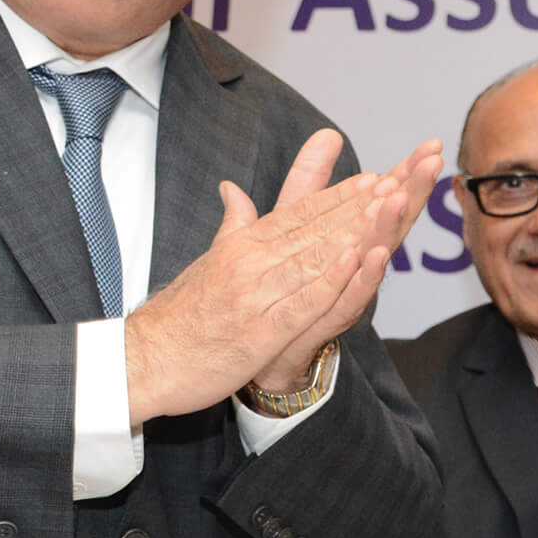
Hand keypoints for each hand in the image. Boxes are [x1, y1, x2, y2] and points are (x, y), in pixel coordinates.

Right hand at [122, 132, 439, 420]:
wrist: (142, 360)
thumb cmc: (180, 315)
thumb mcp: (211, 260)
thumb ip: (232, 224)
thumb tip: (233, 188)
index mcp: (242, 245)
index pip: (298, 214)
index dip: (338, 195)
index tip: (373, 177)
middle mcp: (250, 262)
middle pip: (312, 229)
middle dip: (356, 205)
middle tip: (395, 181)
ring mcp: (255, 296)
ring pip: (311, 258)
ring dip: (351, 232)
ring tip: (385, 208)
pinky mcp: (258, 333)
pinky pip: (300, 303)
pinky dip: (328, 281)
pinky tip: (355, 262)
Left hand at [251, 135, 442, 393]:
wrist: (263, 346)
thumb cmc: (286, 282)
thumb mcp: (294, 219)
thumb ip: (312, 179)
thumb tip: (329, 133)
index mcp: (353, 238)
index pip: (386, 200)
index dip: (407, 172)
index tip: (430, 145)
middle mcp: (358, 265)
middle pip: (391, 223)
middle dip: (413, 192)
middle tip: (434, 161)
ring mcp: (346, 292)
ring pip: (374, 257)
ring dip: (389, 228)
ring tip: (399, 197)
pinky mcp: (326, 319)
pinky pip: (350, 297)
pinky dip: (364, 277)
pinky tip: (376, 254)